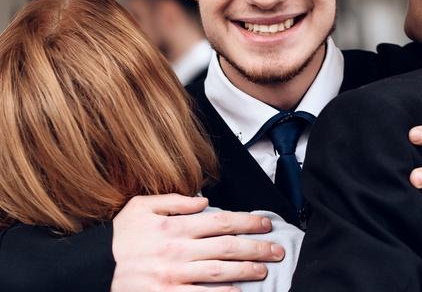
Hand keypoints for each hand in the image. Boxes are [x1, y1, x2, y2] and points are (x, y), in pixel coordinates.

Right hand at [111, 194, 284, 291]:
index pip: (222, 220)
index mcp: (174, 225)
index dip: (249, 221)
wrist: (91, 269)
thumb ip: (173, 200)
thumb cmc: (119, 238)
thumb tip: (203, 200)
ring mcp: (173, 276)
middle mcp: (177, 250)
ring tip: (264, 270)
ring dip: (246, 270)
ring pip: (219, 272)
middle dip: (256, 247)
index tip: (266, 223)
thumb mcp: (140, 207)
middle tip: (276, 249)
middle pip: (227, 247)